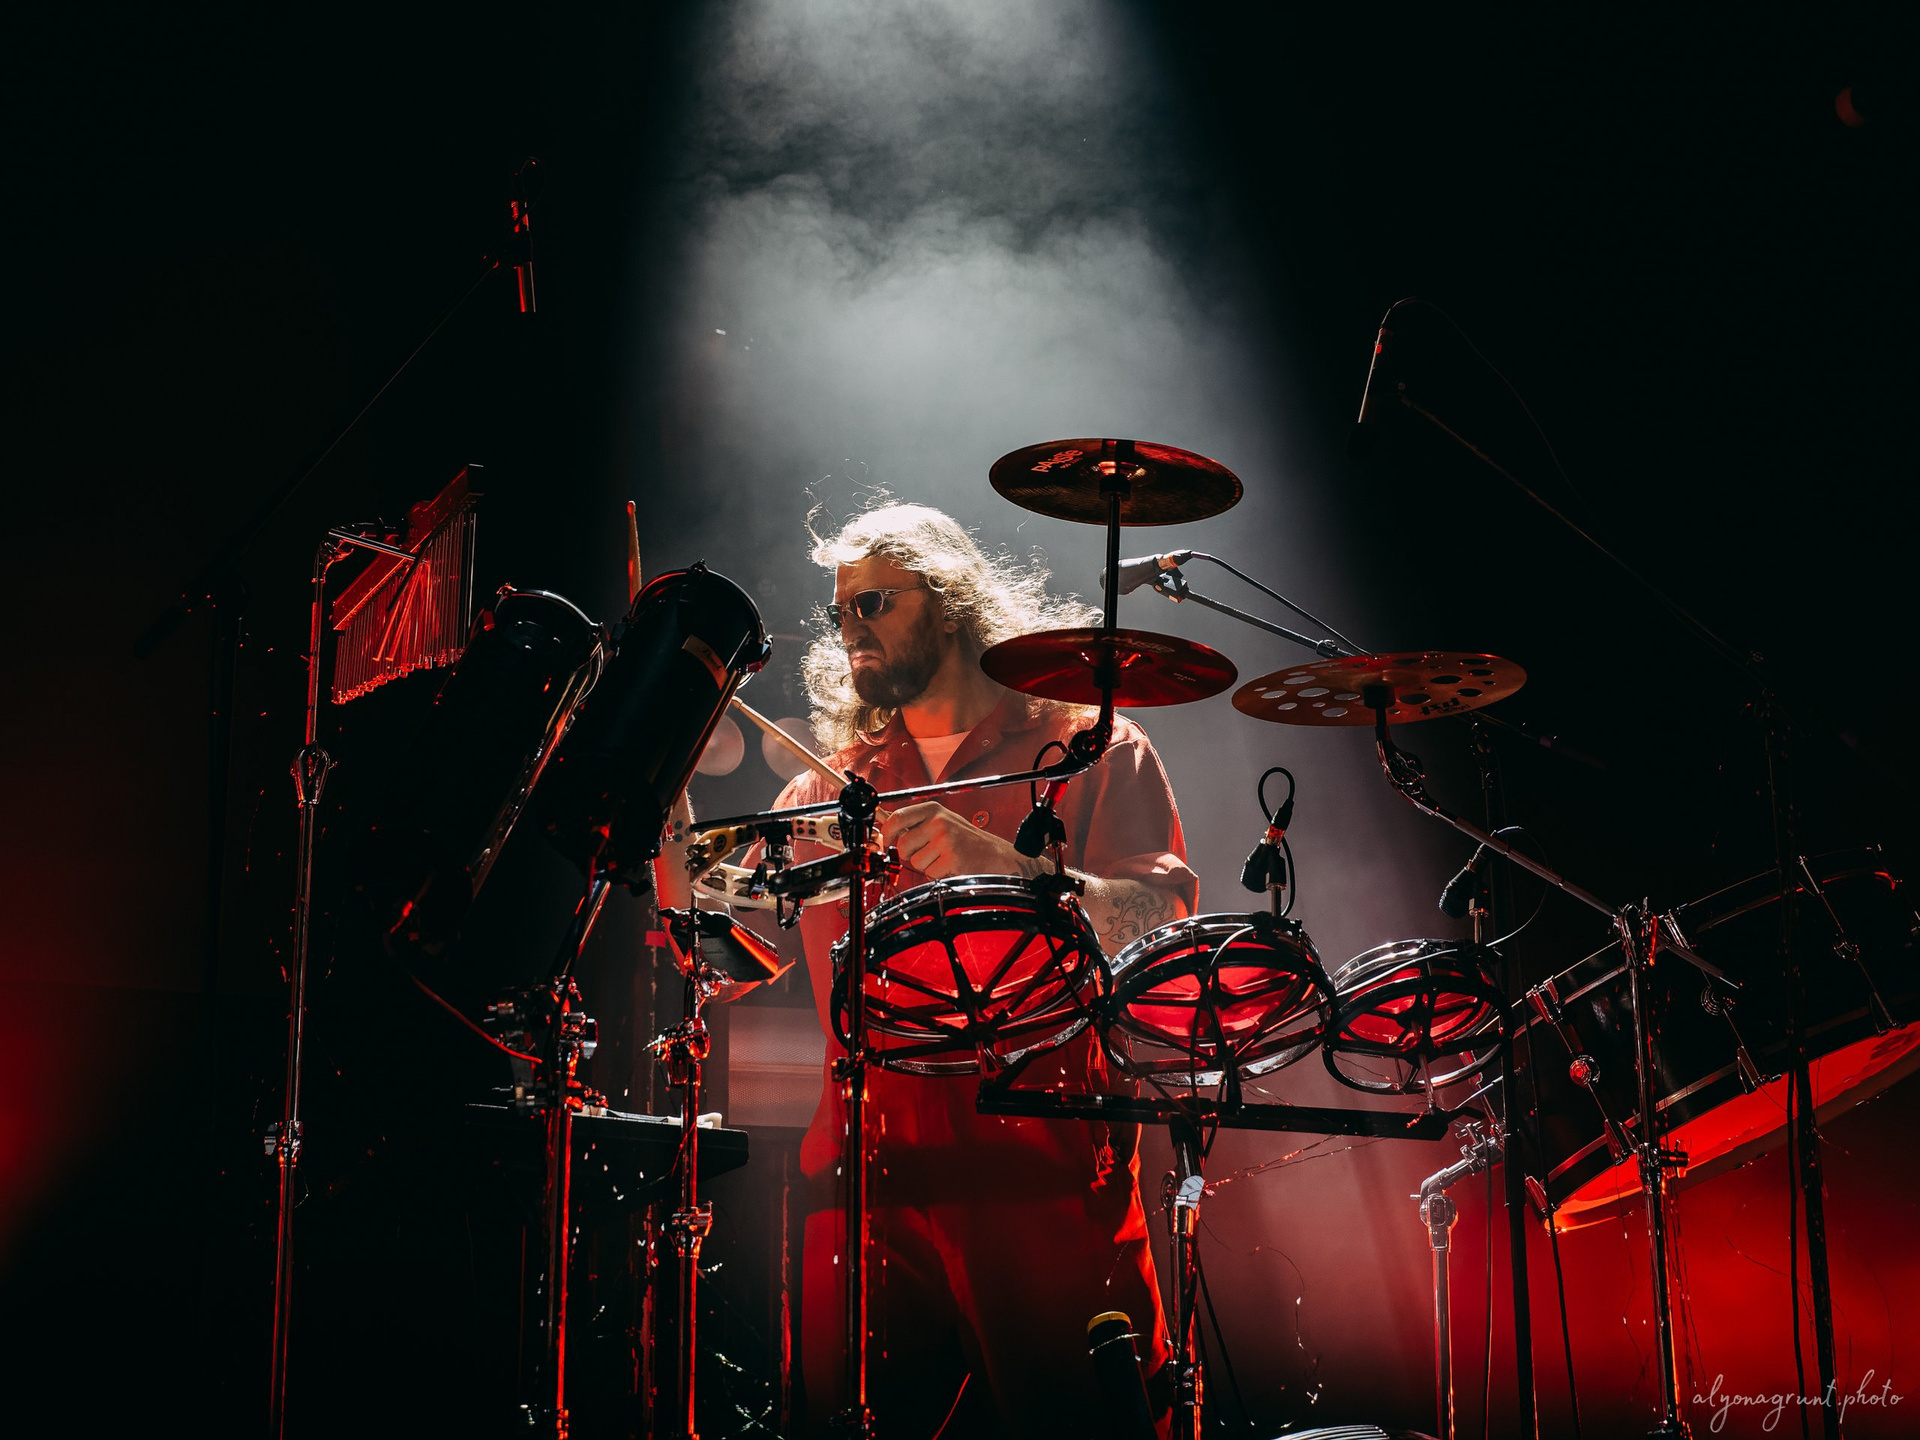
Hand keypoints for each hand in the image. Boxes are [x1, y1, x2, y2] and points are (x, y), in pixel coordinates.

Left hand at [879, 801, 1029, 879]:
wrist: (995, 855)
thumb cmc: (966, 841)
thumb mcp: (941, 823)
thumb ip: (915, 825)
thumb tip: (883, 829)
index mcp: (933, 810)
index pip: (897, 817)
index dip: (886, 832)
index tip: (886, 841)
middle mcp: (939, 821)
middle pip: (903, 845)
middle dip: (911, 855)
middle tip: (929, 853)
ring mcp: (946, 839)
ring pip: (915, 862)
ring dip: (926, 866)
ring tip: (943, 858)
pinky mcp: (952, 858)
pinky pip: (929, 873)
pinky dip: (938, 875)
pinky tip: (951, 866)